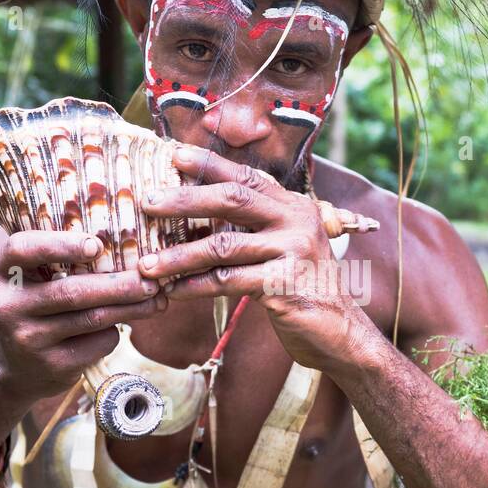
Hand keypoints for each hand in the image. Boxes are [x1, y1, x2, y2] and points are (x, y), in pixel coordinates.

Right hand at [0, 230, 167, 401]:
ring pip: (91, 318)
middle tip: (151, 277)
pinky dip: (116, 332)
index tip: (96, 245)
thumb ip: (56, 261)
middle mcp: (8, 306)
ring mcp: (29, 339)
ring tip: (156, 298)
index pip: (23, 250)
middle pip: (71, 291)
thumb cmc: (33, 309)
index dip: (60, 245)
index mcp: (2, 273)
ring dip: (130, 307)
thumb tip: (124, 245)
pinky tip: (123, 325)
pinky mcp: (52, 365)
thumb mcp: (29, 281)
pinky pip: (98, 343)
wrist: (13, 368)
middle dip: (119, 283)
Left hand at [138, 145, 367, 369]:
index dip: (209, 164)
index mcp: (294, 206)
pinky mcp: (285, 284)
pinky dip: (195, 287)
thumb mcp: (284, 248)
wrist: (340, 333)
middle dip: (185, 200)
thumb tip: (198, 211)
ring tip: (147, 266)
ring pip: (223, 246)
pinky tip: (173, 292)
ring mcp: (294, 251)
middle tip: (148, 204)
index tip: (174, 154)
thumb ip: (255, 227)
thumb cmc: (302, 289)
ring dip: (179, 256)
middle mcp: (297, 221)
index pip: (247, 177)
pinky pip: (228, 281)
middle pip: (232, 200)